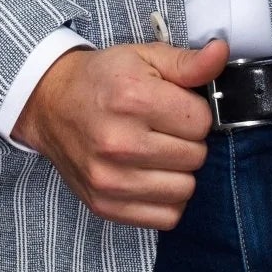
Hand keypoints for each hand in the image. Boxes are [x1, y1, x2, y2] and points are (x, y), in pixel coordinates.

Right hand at [12, 35, 228, 228]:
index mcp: (132, 99)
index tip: (175, 107)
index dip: (195, 111)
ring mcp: (110, 179)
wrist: (51, 104)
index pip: (202, 121)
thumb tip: (221, 53)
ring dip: (179, 171)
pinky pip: (166, 217)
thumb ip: (187, 62)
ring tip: (158, 151)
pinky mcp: (105, 205)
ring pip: (185, 189)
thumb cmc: (102, 80)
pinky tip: (152, 176)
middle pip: (196, 156)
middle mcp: (120, 143)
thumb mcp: (145, 58)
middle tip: (164, 128)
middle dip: (188, 140)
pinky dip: (166, 199)